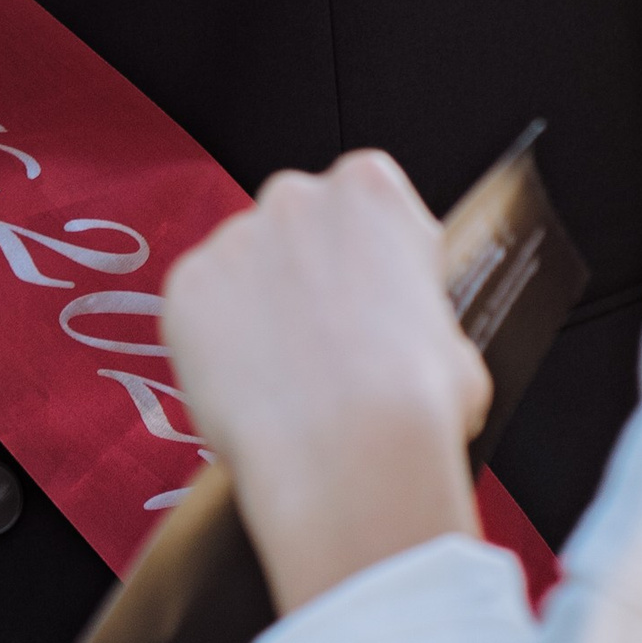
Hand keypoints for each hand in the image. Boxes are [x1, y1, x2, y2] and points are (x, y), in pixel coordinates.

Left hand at [163, 150, 491, 616]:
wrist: (351, 454)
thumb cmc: (415, 404)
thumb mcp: (454, 346)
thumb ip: (421, 321)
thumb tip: (413, 348)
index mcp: (370, 188)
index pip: (362, 203)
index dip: (366, 261)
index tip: (368, 306)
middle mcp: (295, 194)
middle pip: (295, 228)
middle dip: (303, 277)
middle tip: (321, 348)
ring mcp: (234, 236)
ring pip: (242, 270)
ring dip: (256, 310)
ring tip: (283, 383)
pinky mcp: (186, 285)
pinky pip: (198, 310)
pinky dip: (212, 346)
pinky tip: (246, 391)